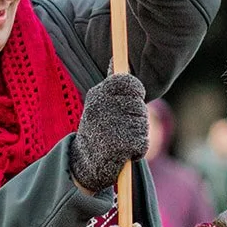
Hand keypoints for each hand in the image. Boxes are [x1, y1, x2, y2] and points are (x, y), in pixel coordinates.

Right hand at [70, 73, 148, 193]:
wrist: (82, 166)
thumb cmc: (97, 131)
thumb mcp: (99, 104)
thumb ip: (111, 85)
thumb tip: (116, 60)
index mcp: (97, 95)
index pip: (127, 82)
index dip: (135, 90)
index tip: (132, 99)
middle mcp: (102, 108)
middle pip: (139, 106)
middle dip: (137, 118)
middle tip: (120, 128)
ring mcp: (111, 127)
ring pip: (143, 125)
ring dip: (137, 135)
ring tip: (119, 140)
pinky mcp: (120, 146)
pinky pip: (143, 143)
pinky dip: (138, 150)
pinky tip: (123, 153)